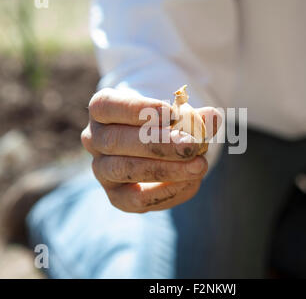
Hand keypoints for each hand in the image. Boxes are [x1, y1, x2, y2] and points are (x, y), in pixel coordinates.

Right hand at [81, 88, 220, 212]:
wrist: (152, 147)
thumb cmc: (162, 123)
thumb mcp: (176, 113)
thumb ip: (193, 116)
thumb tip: (212, 117)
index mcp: (101, 110)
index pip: (107, 106)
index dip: (137, 109)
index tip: (172, 113)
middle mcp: (94, 139)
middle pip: (116, 141)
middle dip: (158, 144)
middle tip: (191, 145)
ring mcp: (101, 169)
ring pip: (124, 169)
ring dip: (164, 169)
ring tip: (198, 165)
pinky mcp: (116, 196)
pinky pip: (135, 199)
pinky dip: (166, 191)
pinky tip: (191, 182)